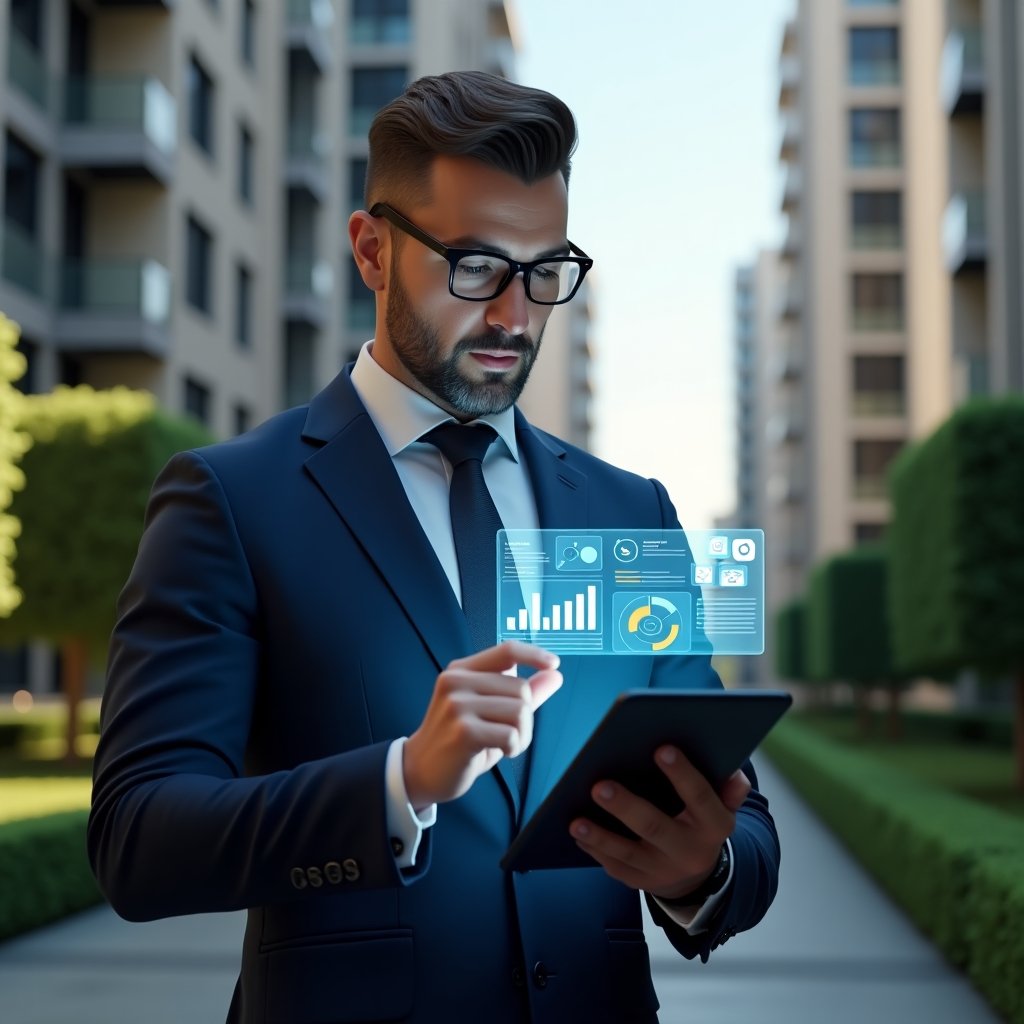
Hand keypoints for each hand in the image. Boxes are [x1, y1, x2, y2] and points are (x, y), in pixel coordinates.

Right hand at [403, 641, 561, 808]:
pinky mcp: (463, 731)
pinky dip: (513, 747)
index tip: (553, 664)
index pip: (506, 650)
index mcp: (462, 670)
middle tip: (507, 734)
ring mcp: (457, 705)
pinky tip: (496, 752)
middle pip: (521, 688)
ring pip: (520, 711)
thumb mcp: (491, 711)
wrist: (421, 771)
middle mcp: (456, 681)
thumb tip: (554, 674)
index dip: (534, 654)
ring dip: (521, 735)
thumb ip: (521, 692)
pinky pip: (511, 734)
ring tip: (502, 744)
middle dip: (526, 717)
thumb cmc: (460, 740)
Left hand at [569, 746, 750, 901]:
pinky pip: (615, 867)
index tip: (661, 749)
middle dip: (626, 807)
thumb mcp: (723, 805)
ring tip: (575, 820)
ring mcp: (663, 870)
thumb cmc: (702, 821)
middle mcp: (690, 851)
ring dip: (600, 836)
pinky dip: (595, 850)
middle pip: (656, 828)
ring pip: (628, 853)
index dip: (683, 775)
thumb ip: (729, 786)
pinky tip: (578, 833)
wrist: (697, 873)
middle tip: (599, 786)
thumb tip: (732, 771)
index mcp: (714, 825)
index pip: (701, 798)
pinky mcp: (641, 881)